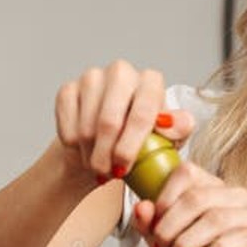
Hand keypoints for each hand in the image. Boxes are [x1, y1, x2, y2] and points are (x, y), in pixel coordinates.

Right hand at [53, 60, 193, 180]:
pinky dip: (74, 147)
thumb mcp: (169, 141)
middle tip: (107, 174)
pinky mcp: (68, 89)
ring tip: (100, 167)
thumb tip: (177, 122)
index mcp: (150, 81)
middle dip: (107, 154)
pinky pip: (68, 126)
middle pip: (109, 120)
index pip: (142, 111)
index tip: (124, 167)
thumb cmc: (143, 142)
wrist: (109, 145)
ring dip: (91, 155)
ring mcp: (92, 78)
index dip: (131, 144)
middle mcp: (122, 72)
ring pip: (86, 127)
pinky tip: (84, 152)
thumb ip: (178, 130)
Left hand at [131, 162, 246, 246]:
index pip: (188, 173)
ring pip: (217, 218)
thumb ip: (150, 226)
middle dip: (171, 227)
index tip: (153, 225)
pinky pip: (243, 237)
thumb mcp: (166, 246)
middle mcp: (238, 196)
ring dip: (189, 242)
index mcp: (213, 189)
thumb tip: (142, 207)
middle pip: (198, 197)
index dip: (164, 197)